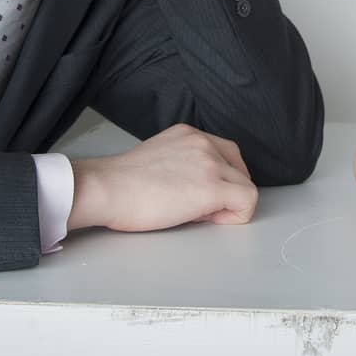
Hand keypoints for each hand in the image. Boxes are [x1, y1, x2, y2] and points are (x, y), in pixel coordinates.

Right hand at [68, 123, 257, 232]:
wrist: (107, 189)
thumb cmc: (122, 184)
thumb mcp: (160, 159)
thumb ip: (184, 164)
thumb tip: (199, 189)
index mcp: (189, 134)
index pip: (226, 153)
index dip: (219, 178)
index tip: (199, 195)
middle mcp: (203, 142)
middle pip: (239, 168)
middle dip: (228, 190)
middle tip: (202, 208)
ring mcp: (210, 163)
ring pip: (246, 186)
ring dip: (228, 205)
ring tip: (199, 214)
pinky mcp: (212, 187)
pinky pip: (248, 201)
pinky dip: (236, 216)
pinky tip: (208, 220)